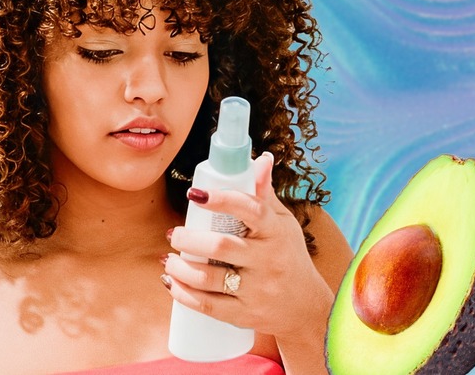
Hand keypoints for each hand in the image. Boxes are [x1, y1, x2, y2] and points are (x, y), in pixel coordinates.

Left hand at [164, 153, 333, 339]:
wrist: (306, 309)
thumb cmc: (288, 256)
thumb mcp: (282, 224)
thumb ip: (264, 194)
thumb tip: (260, 159)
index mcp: (276, 232)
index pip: (250, 210)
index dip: (222, 199)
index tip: (195, 194)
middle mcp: (268, 261)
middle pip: (221, 247)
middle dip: (189, 240)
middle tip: (175, 234)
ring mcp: (257, 291)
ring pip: (209, 278)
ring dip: (180, 268)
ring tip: (168, 259)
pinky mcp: (244, 315)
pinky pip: (207, 306)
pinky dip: (183, 294)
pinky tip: (170, 282)